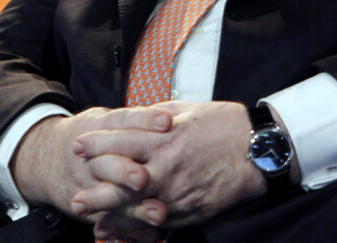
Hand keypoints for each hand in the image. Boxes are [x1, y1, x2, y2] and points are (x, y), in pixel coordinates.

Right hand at [11, 106, 172, 239]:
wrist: (44, 157)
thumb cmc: (90, 134)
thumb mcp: (106, 119)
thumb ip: (136, 119)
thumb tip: (171, 116)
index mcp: (100, 128)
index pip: (123, 122)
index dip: (144, 120)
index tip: (166, 121)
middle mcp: (94, 158)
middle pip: (111, 164)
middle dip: (126, 172)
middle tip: (144, 178)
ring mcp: (90, 186)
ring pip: (111, 199)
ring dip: (135, 208)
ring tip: (158, 213)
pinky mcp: (89, 208)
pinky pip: (111, 222)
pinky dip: (131, 229)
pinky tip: (151, 235)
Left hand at [72, 101, 265, 235]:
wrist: (261, 150)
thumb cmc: (228, 125)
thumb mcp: (191, 110)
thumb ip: (160, 116)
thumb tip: (138, 118)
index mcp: (166, 138)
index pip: (120, 141)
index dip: (96, 143)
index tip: (79, 144)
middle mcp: (167, 167)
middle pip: (119, 180)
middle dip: (94, 185)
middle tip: (76, 190)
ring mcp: (177, 193)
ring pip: (134, 206)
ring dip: (109, 211)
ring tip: (89, 214)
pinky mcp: (189, 211)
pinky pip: (157, 222)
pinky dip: (137, 225)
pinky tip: (123, 226)